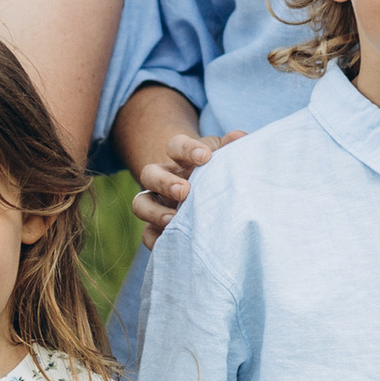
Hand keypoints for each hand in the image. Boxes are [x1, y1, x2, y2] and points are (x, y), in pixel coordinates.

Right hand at [131, 125, 239, 244]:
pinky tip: (173, 243)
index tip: (206, 156)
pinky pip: (147, 234)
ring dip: (154, 211)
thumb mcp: (224, 155)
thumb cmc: (218, 171)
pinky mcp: (158, 227)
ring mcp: (158, 203)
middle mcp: (164, 178)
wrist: (212, 193)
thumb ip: (230, 146)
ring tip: (172, 220)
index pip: (175, 145)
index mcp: (180, 158)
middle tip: (185, 192)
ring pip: (140, 203)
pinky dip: (156, 239)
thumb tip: (238, 137)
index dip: (187, 149)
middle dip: (165, 182)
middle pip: (149, 173)